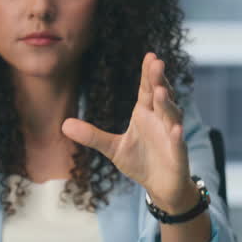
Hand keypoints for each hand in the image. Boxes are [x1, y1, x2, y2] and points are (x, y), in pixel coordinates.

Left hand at [62, 52, 194, 212]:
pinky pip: (178, 142)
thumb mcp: (112, 148)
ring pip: (171, 115)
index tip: (150, 56)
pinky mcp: (178, 154)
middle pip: (161, 96)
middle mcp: (161, 119)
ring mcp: (171, 135)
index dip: (148, 73)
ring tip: (160, 92)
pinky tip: (175, 129)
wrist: (160, 186)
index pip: (147, 89)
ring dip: (167, 104)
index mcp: (146, 113)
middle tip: (157, 63)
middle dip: (159, 80)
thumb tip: (64, 124)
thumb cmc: (140, 161)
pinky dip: (177, 136)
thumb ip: (92, 135)